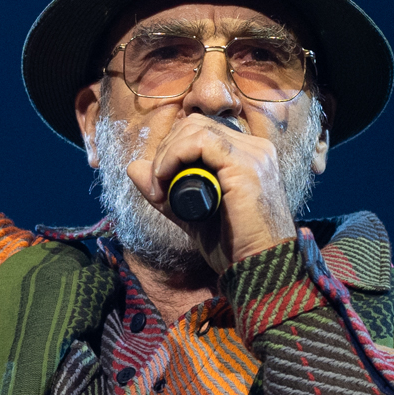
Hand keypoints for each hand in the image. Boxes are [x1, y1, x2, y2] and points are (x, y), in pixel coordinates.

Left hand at [138, 112, 302, 271]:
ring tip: (161, 185)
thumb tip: (133, 167)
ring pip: (195, 129)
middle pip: (195, 124)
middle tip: (158, 184)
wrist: (260, 270)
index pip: (201, 131)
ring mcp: (254, 154)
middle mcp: (255, 149)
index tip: (159, 183)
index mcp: (248, 156)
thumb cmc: (235, 247)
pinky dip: (174, 156)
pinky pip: (200, 142)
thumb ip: (167, 192)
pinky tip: (167, 180)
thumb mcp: (192, 214)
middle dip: (166, 150)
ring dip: (167, 154)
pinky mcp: (247, 166)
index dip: (172, 150)